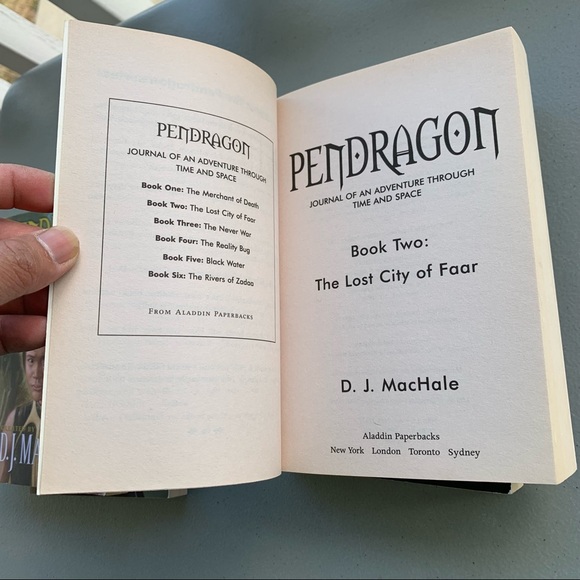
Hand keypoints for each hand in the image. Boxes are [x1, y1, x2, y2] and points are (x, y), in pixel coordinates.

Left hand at [0, 164, 78, 354]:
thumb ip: (14, 263)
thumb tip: (62, 248)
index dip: (36, 187)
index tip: (76, 202)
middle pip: (14, 243)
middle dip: (52, 259)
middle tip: (87, 268)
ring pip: (13, 285)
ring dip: (43, 299)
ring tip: (72, 307)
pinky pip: (1, 322)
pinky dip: (22, 329)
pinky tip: (41, 332)